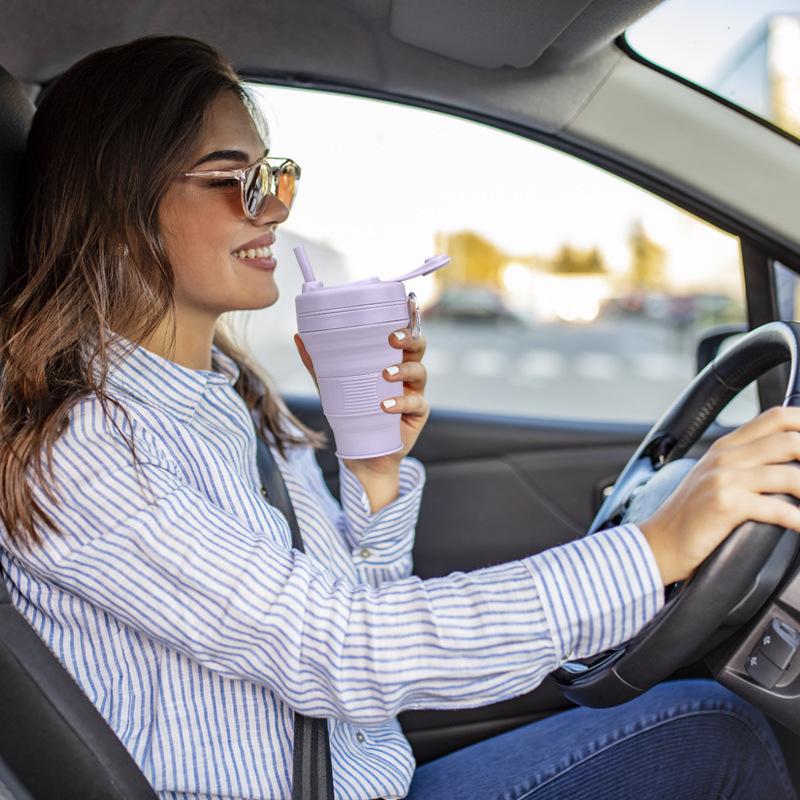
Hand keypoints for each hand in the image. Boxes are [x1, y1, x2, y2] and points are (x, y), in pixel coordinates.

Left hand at [293, 328, 430, 476]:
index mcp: (391, 360)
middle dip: (410, 340)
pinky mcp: (417, 414)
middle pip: (419, 348)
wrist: (363, 453)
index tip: (389, 321)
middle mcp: (406, 373)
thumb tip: (298, 337)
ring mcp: (414, 393)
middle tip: (392, 339)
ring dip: (404, 370)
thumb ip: (318, 364)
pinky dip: (401, 403)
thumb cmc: (353, 414)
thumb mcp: (333, 387)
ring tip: (385, 375)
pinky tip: (385, 406)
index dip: (403, 324)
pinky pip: (416, 403)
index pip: (402, 336)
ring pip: (420, 372)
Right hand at [639, 406, 799, 584]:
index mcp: (726, 446)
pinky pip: (777, 508)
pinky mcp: (725, 504)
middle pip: (790, 440)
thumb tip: (786, 462)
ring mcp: (724, 478)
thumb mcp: (714, 478)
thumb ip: (745, 463)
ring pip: (790, 474)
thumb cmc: (689, 517)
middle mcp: (726, 456)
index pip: (777, 418)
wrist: (657, 544)